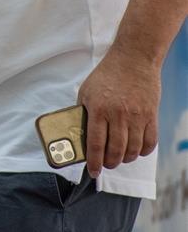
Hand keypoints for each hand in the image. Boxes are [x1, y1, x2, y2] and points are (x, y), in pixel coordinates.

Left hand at [77, 45, 159, 178]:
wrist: (133, 60)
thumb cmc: (106, 75)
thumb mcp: (87, 90)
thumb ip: (84, 112)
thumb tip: (81, 134)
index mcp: (98, 109)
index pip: (95, 143)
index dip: (94, 161)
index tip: (93, 171)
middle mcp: (117, 115)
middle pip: (115, 151)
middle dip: (110, 163)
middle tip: (106, 164)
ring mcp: (136, 117)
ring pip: (133, 150)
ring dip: (126, 159)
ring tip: (120, 157)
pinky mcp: (151, 116)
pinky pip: (149, 143)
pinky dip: (142, 151)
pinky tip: (136, 150)